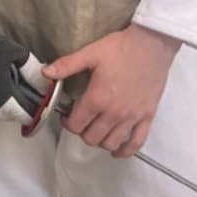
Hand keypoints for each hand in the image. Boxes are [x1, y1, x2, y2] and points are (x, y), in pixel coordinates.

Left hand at [42, 24, 180, 157]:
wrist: (151, 45)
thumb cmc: (119, 48)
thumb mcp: (90, 53)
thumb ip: (66, 65)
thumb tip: (45, 73)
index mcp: (97, 98)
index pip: (76, 124)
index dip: (66, 123)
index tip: (65, 116)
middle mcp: (114, 113)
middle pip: (91, 138)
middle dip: (81, 132)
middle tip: (80, 120)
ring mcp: (132, 118)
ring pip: (111, 143)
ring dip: (100, 141)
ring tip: (96, 129)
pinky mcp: (147, 117)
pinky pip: (136, 143)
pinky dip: (125, 151)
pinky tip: (116, 150)